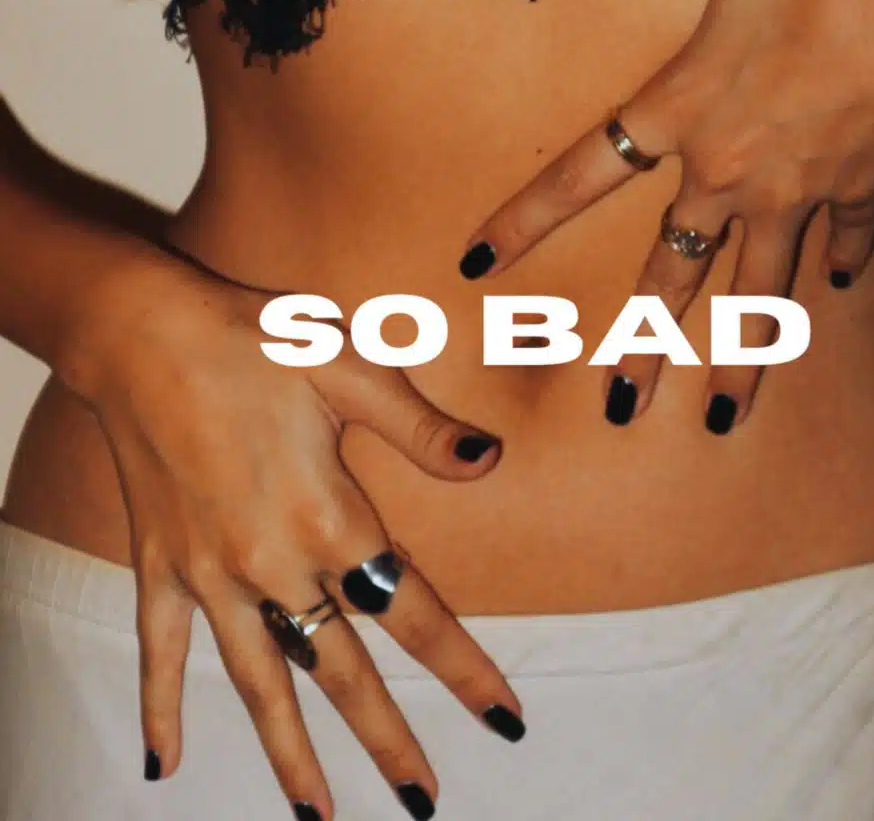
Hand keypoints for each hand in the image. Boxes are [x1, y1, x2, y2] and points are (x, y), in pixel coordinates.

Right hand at [67, 251, 521, 820]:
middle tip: (425, 801)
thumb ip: (419, 428)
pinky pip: (160, 651)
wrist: (140, 330)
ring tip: (319, 817)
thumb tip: (489, 460)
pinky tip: (165, 764)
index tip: (504, 719)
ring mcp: (208, 572)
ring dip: (290, 754)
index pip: (411, 612)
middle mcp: (270, 563)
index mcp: (327, 517)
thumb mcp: (348, 367)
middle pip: (341, 671)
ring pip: (259, 683)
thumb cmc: (252, 341)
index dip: (462, 668)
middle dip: (387, 739)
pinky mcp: (158, 564)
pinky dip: (161, 707)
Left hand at [460, 0, 873, 433]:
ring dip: (738, 359)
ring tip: (719, 417)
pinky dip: (838, 268)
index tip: (475, 264)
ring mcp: (797, 191)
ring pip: (756, 292)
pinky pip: (841, 243)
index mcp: (683, 113)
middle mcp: (731, 170)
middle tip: (618, 407)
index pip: (577, 177)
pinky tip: (833, 295)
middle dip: (641, 345)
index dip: (520, 219)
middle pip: (671, 273)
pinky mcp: (861, 189)